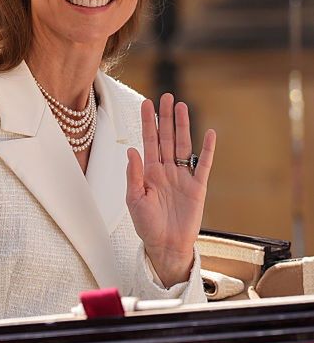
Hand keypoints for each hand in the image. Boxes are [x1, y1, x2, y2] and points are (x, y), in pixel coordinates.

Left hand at [126, 93, 215, 287]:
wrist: (165, 246)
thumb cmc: (146, 225)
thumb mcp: (134, 200)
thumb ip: (133, 175)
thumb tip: (132, 150)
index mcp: (148, 171)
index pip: (148, 140)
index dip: (148, 122)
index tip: (147, 103)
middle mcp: (165, 169)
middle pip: (166, 137)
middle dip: (166, 117)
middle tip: (167, 96)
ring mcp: (182, 176)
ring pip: (182, 145)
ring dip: (183, 126)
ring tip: (182, 106)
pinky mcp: (197, 187)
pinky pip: (202, 164)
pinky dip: (207, 149)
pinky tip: (209, 133)